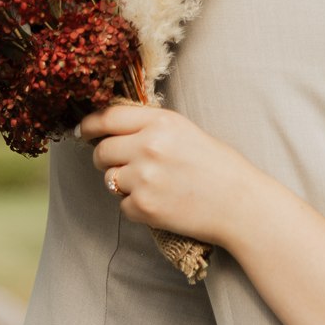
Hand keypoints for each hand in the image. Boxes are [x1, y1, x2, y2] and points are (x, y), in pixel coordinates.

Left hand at [78, 102, 250, 241]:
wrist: (242, 205)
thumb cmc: (220, 168)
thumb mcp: (186, 132)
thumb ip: (150, 128)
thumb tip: (110, 130)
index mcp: (161, 122)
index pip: (107, 118)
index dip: (89, 125)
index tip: (82, 131)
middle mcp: (148, 146)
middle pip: (102, 151)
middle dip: (106, 159)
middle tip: (124, 166)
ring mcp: (144, 178)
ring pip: (110, 179)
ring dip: (124, 184)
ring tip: (155, 186)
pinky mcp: (144, 207)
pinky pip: (123, 206)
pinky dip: (137, 207)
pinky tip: (162, 203)